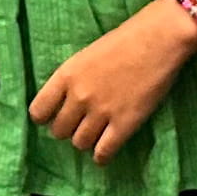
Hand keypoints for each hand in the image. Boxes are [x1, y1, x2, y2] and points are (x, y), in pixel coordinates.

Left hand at [27, 2, 196, 162]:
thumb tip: (65, 102)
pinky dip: (101, 156)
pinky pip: (103, 152)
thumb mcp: (86, 56)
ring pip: (80, 143)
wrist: (158, 39)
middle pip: (59, 131)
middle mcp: (79, 96)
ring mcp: (101, 112)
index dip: (44, 117)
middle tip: (79, 124)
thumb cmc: (124, 41)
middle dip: (67, 130)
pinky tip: (103, 153)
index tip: (52, 118)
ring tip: (94, 135)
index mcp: (66, 76)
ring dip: (85, 141)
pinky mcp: (124, 124)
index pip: (38, 111)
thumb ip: (72, 79)